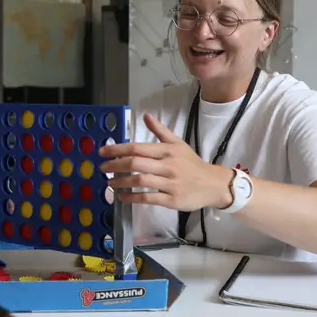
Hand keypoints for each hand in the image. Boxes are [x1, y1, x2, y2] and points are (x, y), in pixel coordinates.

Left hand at [98, 113, 232, 210]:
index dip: (117, 149)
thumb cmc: (192, 164)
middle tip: (102, 168)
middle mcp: (168, 165)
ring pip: (140, 181)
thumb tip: (145, 116)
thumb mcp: (178, 144)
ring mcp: (170, 183)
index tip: (102, 152)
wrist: (213, 184)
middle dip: (115, 165)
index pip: (138, 148)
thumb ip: (160, 131)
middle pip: (135, 164)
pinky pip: (148, 198)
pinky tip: (122, 196)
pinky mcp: (171, 200)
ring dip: (121, 182)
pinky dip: (132, 197)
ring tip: (109, 182)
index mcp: (167, 150)